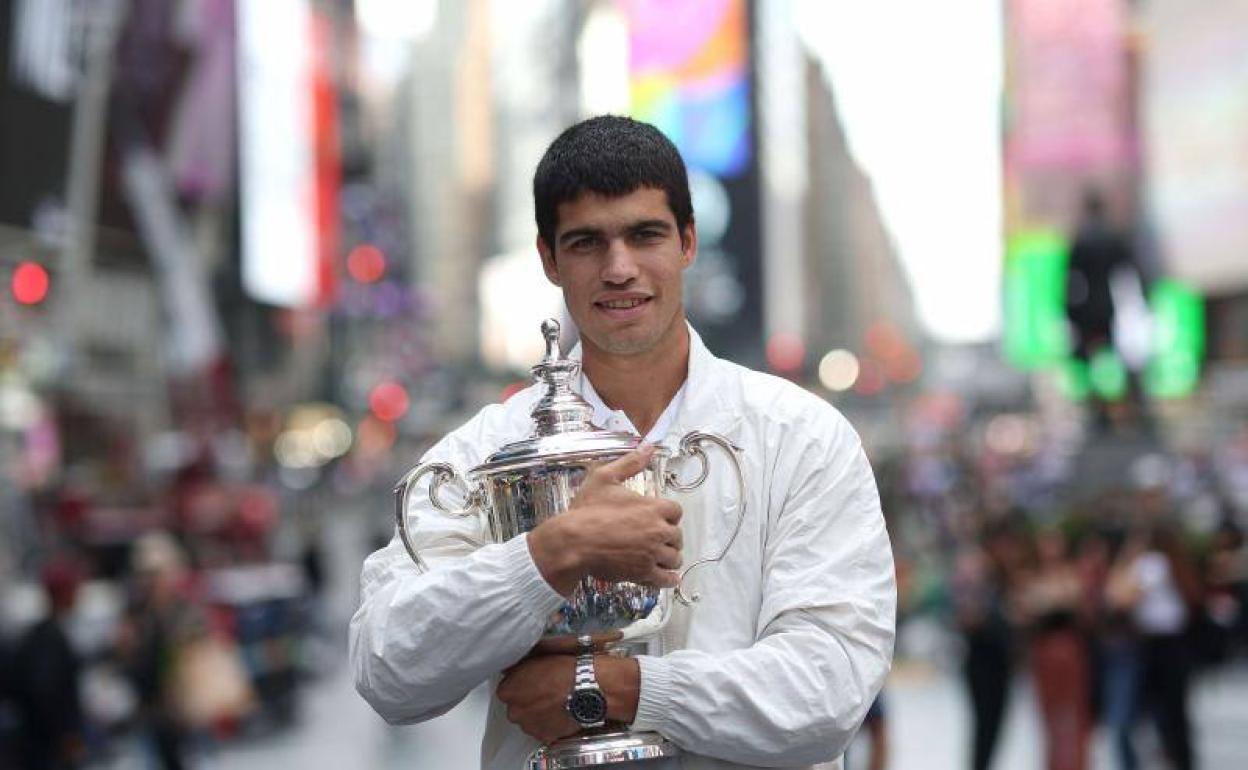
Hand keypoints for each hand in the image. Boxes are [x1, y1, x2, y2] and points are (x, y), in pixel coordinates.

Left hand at [496, 654, 578, 743]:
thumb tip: (513, 669)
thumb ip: (519, 666)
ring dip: (538, 713)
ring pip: (529, 720)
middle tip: (545, 692)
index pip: (506, 689)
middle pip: (516, 707)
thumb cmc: (565, 671)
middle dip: (527, 701)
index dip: (520, 685)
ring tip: (556, 703)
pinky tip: (561, 713)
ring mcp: (529, 726)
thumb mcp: (537, 657)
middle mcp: (514, 711)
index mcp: (508, 691)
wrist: (587, 688)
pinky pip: (544, 730)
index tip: (530, 682)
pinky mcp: (545, 736)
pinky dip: (550, 724)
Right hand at [528, 445, 682, 594]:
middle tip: (656, 539)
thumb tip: (648, 446)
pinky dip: (668, 578)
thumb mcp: (604, 478)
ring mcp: (652, 554)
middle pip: (677, 536)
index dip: (668, 515)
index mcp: (653, 507)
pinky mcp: (644, 573)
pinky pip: (666, 579)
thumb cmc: (586, 511)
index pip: (676, 511)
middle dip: (668, 537)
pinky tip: (665, 577)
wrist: (573, 542)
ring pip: (674, 558)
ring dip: (668, 558)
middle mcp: (658, 531)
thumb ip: (630, 462)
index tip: (658, 518)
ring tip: (659, 558)